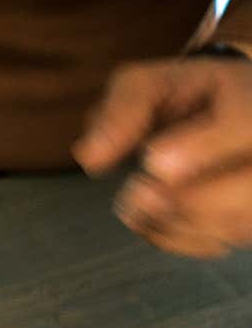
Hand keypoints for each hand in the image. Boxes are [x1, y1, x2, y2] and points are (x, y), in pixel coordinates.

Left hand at [73, 56, 251, 258]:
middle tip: (135, 195)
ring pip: (232, 223)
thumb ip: (122, 110)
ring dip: (172, 222)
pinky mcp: (247, 223)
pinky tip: (150, 218)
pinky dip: (173, 237)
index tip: (153, 161)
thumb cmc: (185, 98)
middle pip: (249, 188)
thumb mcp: (150, 84)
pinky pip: (215, 244)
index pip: (245, 125)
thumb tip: (90, 156)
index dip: (201, 148)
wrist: (222, 113)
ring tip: (134, 202)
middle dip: (186, 200)